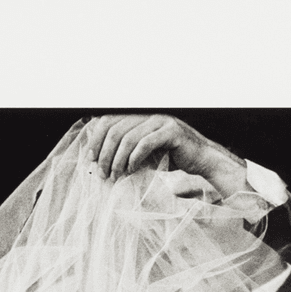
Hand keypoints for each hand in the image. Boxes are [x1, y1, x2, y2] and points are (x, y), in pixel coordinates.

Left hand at [87, 114, 247, 196]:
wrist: (200, 160)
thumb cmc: (169, 159)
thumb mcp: (141, 155)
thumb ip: (123, 153)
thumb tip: (98, 163)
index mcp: (138, 117)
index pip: (107, 121)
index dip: (95, 140)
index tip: (90, 159)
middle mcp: (147, 115)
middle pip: (114, 130)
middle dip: (104, 155)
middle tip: (103, 174)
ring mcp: (160, 120)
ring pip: (128, 138)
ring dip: (118, 160)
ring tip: (115, 176)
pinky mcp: (171, 131)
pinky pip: (146, 143)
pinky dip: (135, 159)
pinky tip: (132, 171)